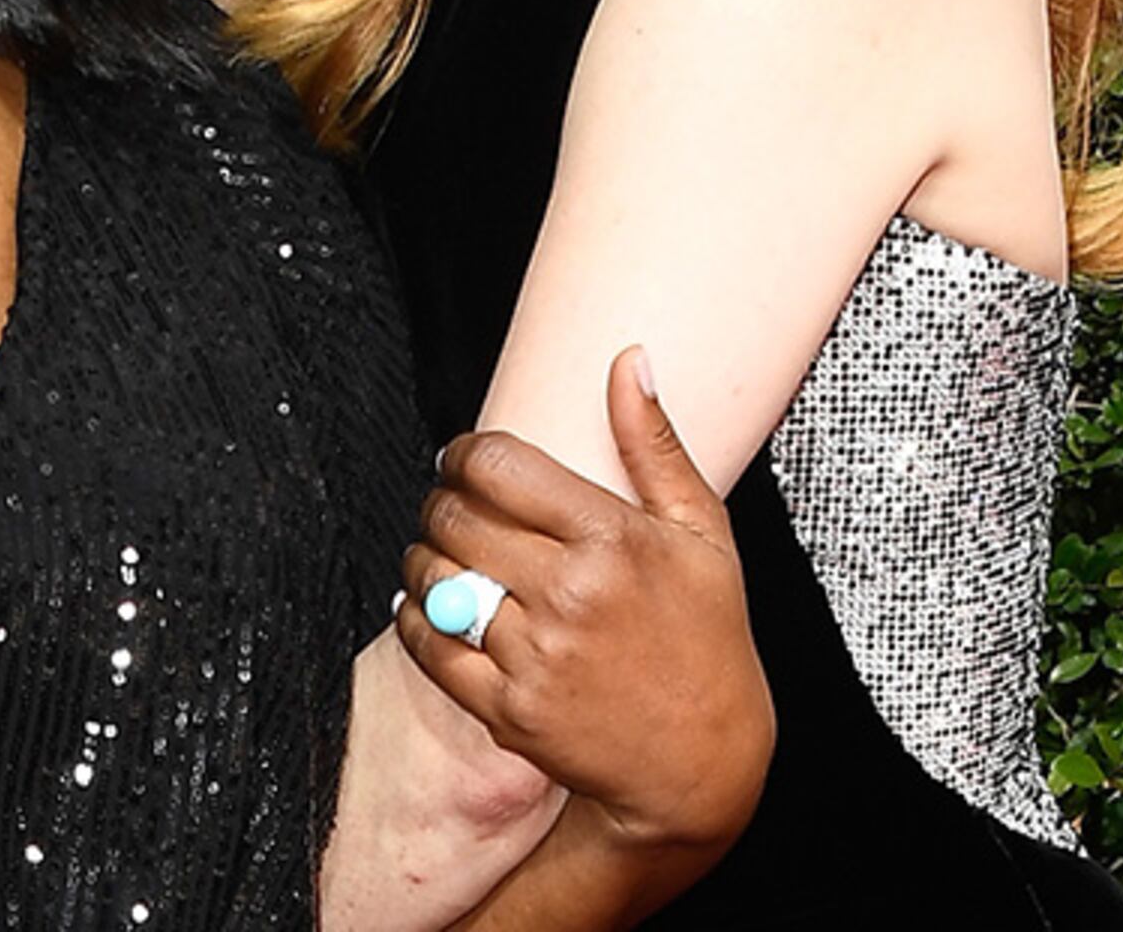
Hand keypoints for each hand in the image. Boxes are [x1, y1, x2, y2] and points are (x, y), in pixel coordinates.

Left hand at [393, 348, 771, 868]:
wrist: (701, 761)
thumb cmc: (707, 639)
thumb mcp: (703, 534)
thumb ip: (656, 444)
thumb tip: (629, 361)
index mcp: (613, 539)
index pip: (499, 466)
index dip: (465, 452)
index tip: (462, 457)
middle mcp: (571, 594)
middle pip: (455, 517)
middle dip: (439, 500)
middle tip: (448, 503)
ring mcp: (537, 655)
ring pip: (433, 580)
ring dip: (420, 557)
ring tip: (437, 552)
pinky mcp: (509, 710)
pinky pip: (429, 649)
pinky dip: (415, 619)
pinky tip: (431, 607)